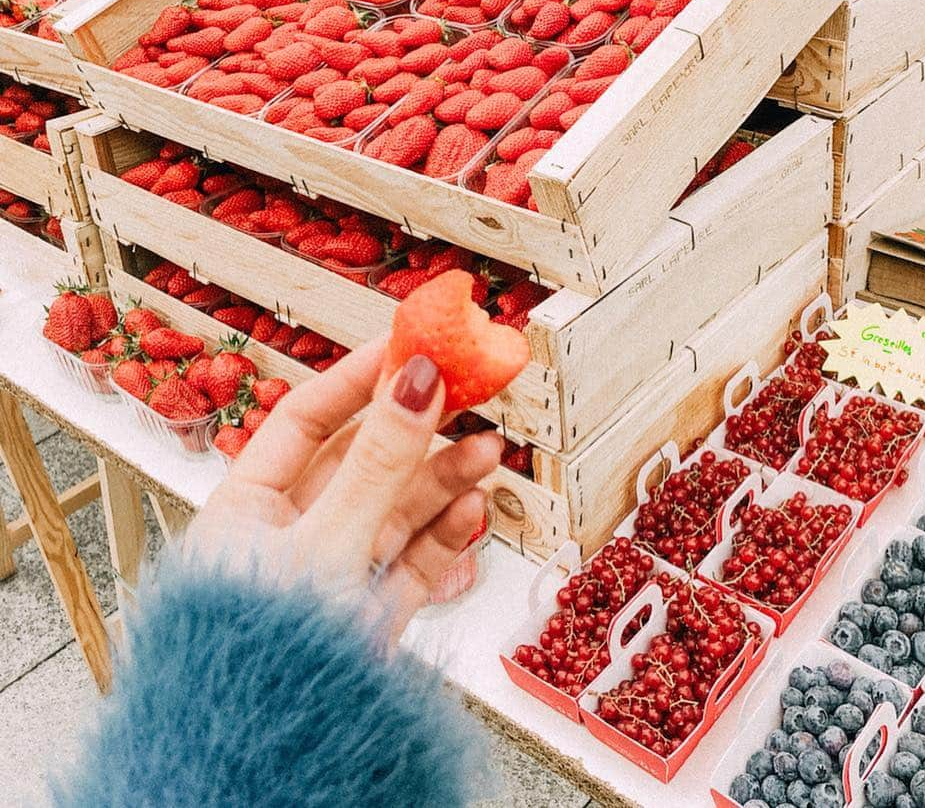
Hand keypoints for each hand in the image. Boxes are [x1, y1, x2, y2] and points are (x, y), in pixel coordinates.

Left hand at [184, 342, 501, 643]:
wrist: (264, 769)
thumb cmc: (259, 657)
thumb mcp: (325, 542)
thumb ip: (379, 461)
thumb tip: (415, 380)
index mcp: (248, 504)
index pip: (310, 418)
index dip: (363, 377)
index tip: (413, 344)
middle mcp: (289, 533)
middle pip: (364, 459)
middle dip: (418, 426)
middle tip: (469, 389)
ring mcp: (333, 573)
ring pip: (396, 508)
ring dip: (444, 477)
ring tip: (490, 450)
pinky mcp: (368, 615)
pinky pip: (412, 559)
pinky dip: (445, 534)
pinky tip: (474, 509)